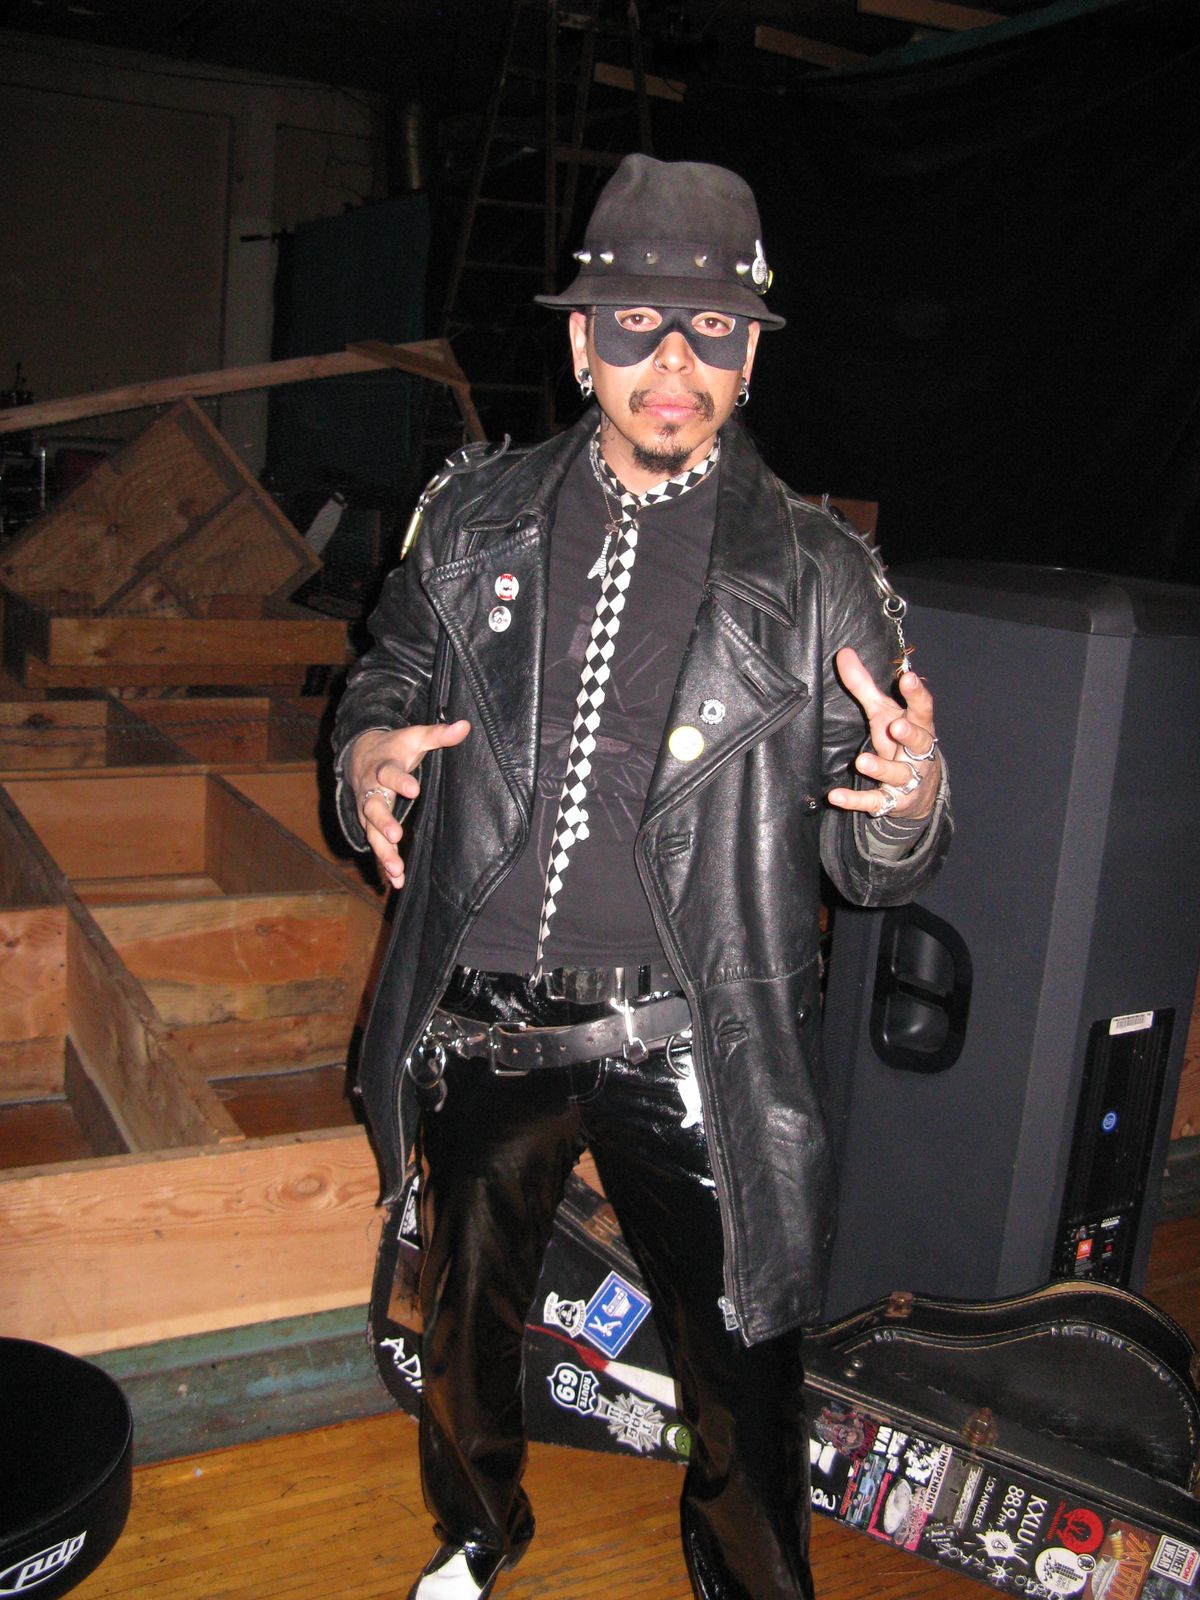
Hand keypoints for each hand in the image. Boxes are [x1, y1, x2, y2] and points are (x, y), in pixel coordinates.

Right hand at [347, 720, 470, 888]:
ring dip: (383, 852)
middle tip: (395, 836)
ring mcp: (368, 811)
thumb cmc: (395, 748)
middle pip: (373, 808)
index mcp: (383, 768)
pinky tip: (396, 882)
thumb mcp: (414, 737)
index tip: (414, 789)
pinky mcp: (370, 825)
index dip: (400, 781)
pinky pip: (376, 845)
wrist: (360, 755)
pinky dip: (385, 863)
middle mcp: (371, 791)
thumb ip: (438, 734)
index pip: (389, 774)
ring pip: (371, 833)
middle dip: (383, 823)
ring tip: (396, 870)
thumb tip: (465, 726)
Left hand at [827, 649, 939, 820]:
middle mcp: (917, 753)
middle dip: (909, 734)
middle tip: (895, 726)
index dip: (916, 694)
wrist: (920, 790)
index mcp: (918, 726)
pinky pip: (875, 801)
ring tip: (862, 761)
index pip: (922, 708)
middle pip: (919, 741)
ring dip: (881, 767)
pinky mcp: (892, 801)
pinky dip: (855, 801)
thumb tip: (843, 653)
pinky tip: (836, 797)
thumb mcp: (883, 713)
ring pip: (898, 774)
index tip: (908, 679)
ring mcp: (907, 779)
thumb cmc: (899, 741)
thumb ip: (864, 685)